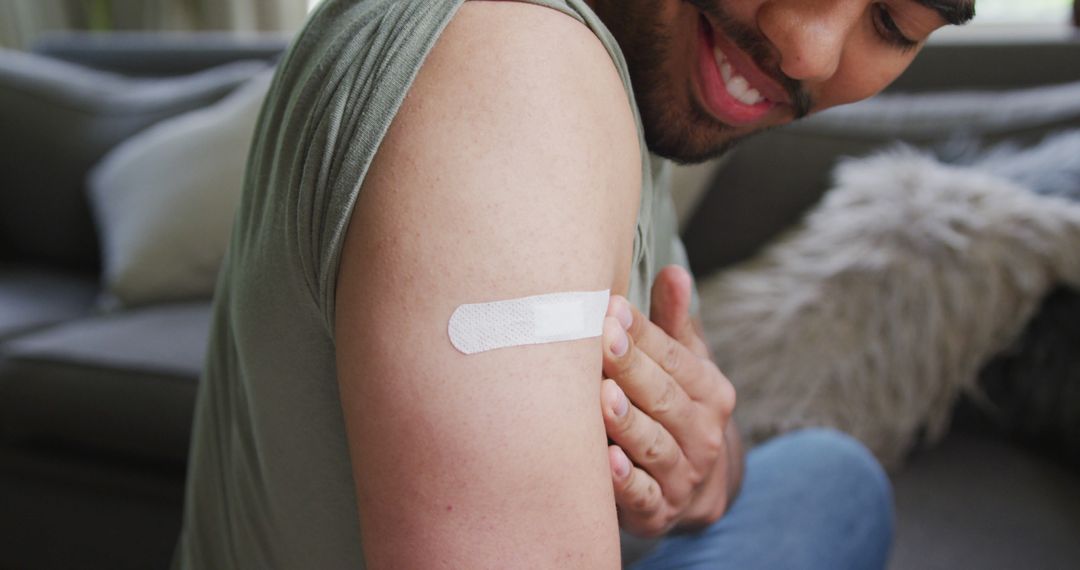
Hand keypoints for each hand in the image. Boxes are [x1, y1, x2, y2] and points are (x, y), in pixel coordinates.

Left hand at [601, 265, 739, 537]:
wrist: (695, 490)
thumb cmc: (676, 410)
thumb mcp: (685, 368)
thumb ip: (673, 324)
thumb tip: (673, 271)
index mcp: (709, 390)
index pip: (673, 357)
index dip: (641, 333)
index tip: (611, 307)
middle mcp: (701, 432)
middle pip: (662, 397)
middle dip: (630, 368)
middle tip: (600, 341)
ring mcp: (682, 474)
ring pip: (652, 444)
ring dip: (627, 422)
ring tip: (602, 398)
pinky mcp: (658, 510)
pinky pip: (643, 495)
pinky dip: (626, 481)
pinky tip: (606, 462)